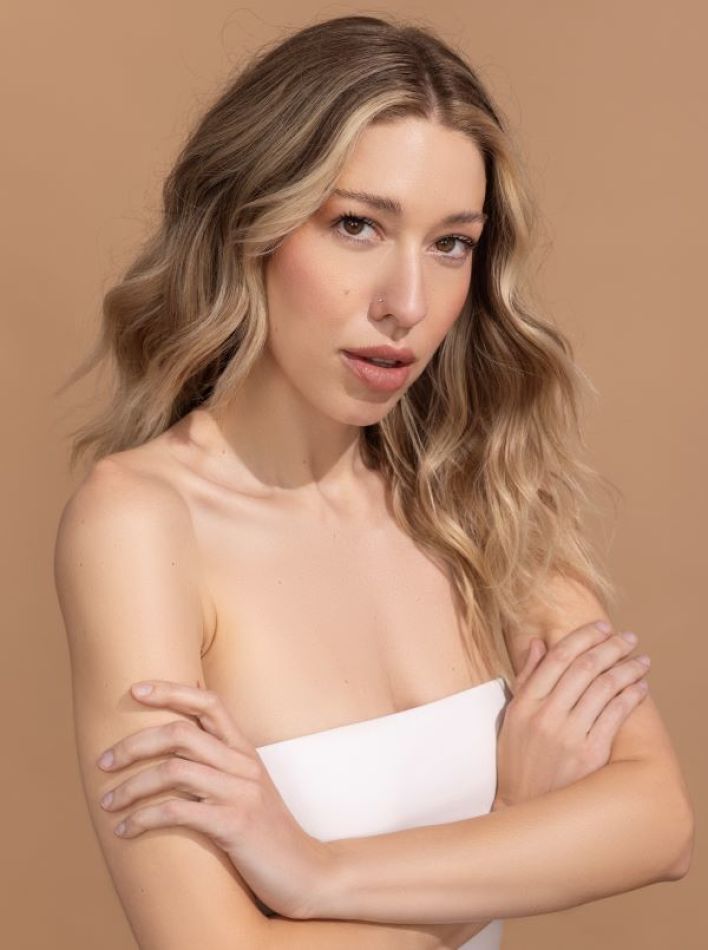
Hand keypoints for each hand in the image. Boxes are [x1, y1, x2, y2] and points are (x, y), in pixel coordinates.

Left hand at [95, 680, 332, 919]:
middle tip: (104, 761)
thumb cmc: (267, 831)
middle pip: (180, 733)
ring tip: (108, 802)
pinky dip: (144, 818)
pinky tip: (125, 830)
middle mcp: (243, 763)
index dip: (171, 691)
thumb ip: (219, 764)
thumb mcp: (246, 787)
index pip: (209, 702)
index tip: (135, 689)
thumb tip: (174, 749)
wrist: (305, 871)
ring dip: (131, 786)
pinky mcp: (234, 825)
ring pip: (173, 770)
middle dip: (134, 744)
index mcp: (244, 750)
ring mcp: (241, 792)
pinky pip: (179, 812)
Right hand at [494, 621, 650, 807]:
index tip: (602, 626)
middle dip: (611, 646)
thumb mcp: (512, 717)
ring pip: (604, 688)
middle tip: (628, 638)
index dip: (583, 636)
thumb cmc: (517, 760)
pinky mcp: (589, 755)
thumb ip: (526, 678)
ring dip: (627, 669)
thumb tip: (539, 643)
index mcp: (525, 703)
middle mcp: (545, 715)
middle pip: (585, 667)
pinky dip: (630, 697)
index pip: (558, 657)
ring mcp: (568, 735)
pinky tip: (640, 688)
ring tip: (641, 661)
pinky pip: (615, 716)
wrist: (525, 808)